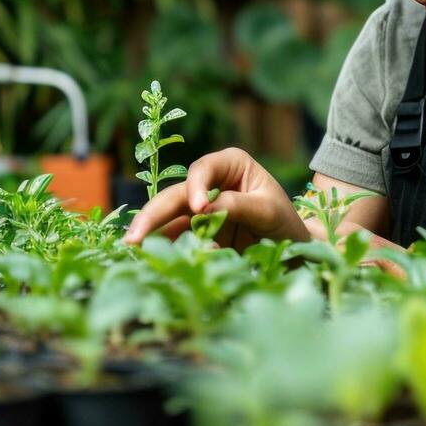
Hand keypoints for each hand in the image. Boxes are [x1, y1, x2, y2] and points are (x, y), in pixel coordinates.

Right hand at [122, 147, 306, 250]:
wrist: (293, 249)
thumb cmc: (286, 222)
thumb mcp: (269, 211)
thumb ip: (239, 206)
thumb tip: (204, 211)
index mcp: (230, 164)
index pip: (203, 169)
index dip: (196, 187)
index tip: (198, 209)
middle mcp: (210, 183)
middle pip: (176, 195)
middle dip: (153, 215)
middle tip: (135, 238)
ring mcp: (199, 209)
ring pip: (168, 218)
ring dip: (149, 234)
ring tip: (131, 250)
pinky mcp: (196, 233)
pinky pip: (175, 239)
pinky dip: (162, 249)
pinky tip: (147, 260)